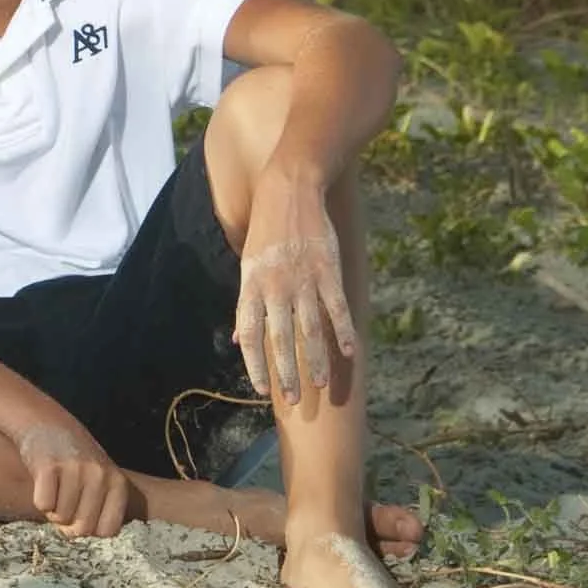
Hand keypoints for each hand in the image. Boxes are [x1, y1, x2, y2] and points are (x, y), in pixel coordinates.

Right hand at [18, 423, 126, 537]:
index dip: (90, 530)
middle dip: (69, 524)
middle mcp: (100, 476)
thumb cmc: (75, 458)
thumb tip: (83, 537)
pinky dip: (40, 501)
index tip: (81, 516)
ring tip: (54, 489)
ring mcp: (75, 470)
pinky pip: (43, 505)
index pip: (108, 531)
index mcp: (118, 483)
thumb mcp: (99, 479)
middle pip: (83, 528)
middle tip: (63, 503)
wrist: (46, 422)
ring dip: (52, 511)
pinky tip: (43, 483)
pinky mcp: (49, 467)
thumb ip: (99, 508)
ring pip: (61, 518)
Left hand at [233, 175, 357, 404]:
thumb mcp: (247, 266)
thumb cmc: (266, 232)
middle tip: (295, 399)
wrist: (289, 189)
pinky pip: (336, 307)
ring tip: (321, 384)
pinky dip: (343, 331)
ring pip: (310, 328)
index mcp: (250, 285)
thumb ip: (246, 305)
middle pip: (280, 338)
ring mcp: (302, 278)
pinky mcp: (327, 269)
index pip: (249, 334)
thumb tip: (237, 341)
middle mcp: (274, 286)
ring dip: (317, 359)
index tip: (262, 389)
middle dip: (287, 372)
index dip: (256, 364)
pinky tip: (349, 352)